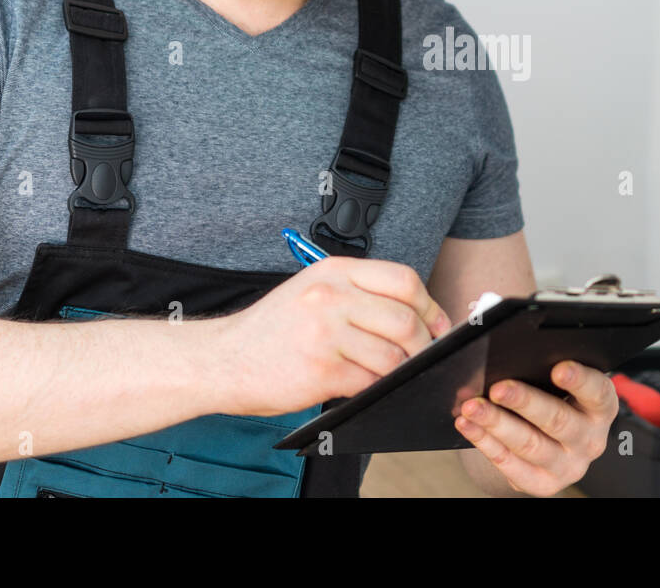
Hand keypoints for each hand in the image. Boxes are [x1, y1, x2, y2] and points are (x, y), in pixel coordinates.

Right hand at [217, 255, 451, 416]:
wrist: (222, 359)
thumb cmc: (272, 329)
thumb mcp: (313, 290)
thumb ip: (359, 294)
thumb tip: (417, 314)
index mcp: (334, 271)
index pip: (404, 280)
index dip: (430, 306)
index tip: (437, 324)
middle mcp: (331, 297)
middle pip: (405, 319)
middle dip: (423, 344)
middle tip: (422, 356)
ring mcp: (325, 333)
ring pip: (392, 355)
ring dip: (400, 370)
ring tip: (391, 373)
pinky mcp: (320, 371)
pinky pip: (369, 382)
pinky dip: (375, 388)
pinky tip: (364, 385)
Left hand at [454, 361, 618, 495]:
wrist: (549, 443)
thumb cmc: (554, 399)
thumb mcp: (559, 383)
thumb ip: (543, 366)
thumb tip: (508, 351)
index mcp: (601, 407)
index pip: (597, 392)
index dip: (579, 380)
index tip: (558, 369)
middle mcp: (590, 439)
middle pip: (557, 420)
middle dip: (524, 402)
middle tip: (498, 388)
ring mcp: (568, 465)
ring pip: (530, 444)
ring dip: (497, 424)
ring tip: (472, 407)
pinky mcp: (543, 483)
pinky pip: (510, 464)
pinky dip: (486, 442)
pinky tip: (468, 425)